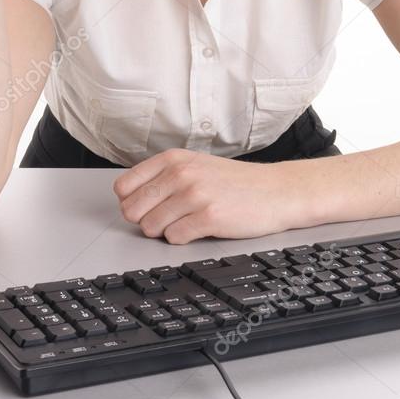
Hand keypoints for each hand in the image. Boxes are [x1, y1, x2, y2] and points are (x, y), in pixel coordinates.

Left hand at [112, 149, 303, 244]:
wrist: (276, 191)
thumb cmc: (235, 182)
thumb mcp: (195, 166)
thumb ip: (161, 177)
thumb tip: (126, 200)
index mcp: (173, 159)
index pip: (123, 187)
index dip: (131, 202)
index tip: (146, 207)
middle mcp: (181, 173)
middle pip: (132, 210)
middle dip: (145, 220)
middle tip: (168, 218)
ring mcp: (194, 195)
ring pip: (150, 227)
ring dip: (166, 231)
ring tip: (187, 221)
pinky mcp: (208, 218)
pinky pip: (173, 239)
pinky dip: (183, 239)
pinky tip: (200, 228)